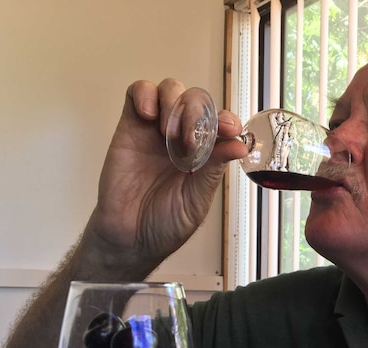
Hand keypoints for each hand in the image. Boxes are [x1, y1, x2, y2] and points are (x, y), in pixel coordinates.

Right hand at [89, 79, 245, 268]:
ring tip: (169, 133)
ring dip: (174, 103)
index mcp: (205, 155)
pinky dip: (146, 94)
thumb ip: (213, 170)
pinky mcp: (130, 127)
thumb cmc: (163, 224)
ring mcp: (156, 130)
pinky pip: (138, 93)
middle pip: (196, 101)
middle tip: (190, 141)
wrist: (128, 238)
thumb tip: (240, 145)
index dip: (226, 120)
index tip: (229, 128)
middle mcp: (182, 138)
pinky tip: (149, 116)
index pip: (221, 124)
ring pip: (170, 90)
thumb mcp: (196, 200)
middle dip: (197, 113)